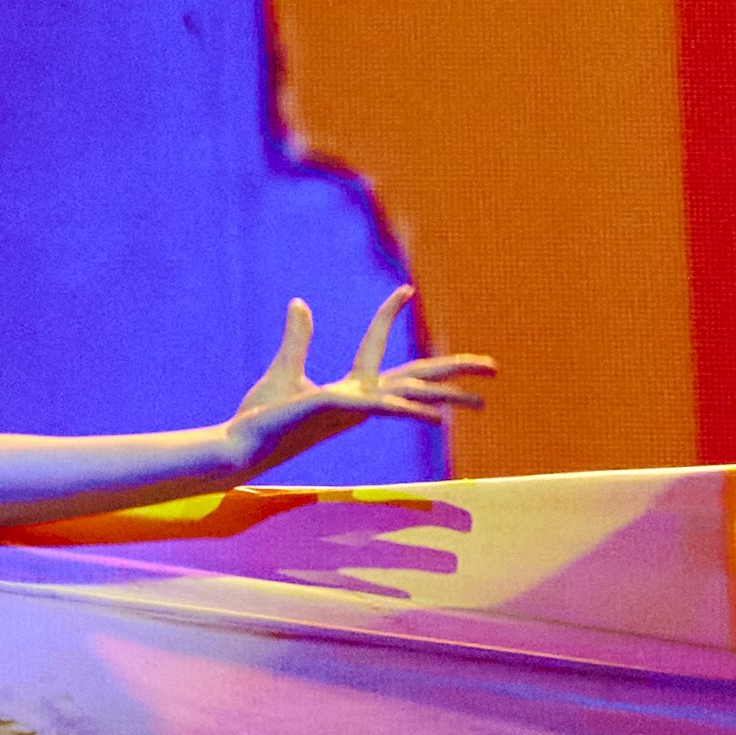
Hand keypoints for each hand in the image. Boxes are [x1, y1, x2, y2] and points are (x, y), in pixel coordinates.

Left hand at [223, 289, 497, 474]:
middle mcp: (361, 401)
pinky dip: (410, 409)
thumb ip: (297, 338)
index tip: (406, 289)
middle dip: (455, 370)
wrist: (241, 446)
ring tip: (485, 399)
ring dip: (449, 395)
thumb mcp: (284, 369)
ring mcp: (355, 408)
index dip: (390, 317)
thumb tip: (299, 303)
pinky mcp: (341, 411)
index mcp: (351, 391)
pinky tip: (437, 417)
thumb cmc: (261, 418)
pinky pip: (383, 407)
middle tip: (494, 366)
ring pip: (411, 394)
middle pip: (418, 380)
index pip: (379, 350)